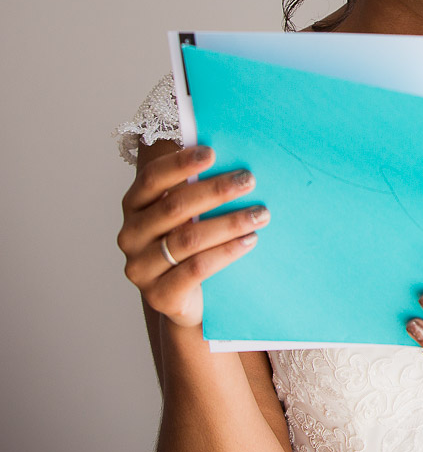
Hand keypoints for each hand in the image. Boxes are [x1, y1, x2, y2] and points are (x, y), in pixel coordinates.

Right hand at [117, 145, 269, 326]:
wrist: (185, 298)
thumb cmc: (192, 243)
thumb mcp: (190, 213)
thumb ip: (198, 187)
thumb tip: (234, 155)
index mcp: (134, 206)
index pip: (152, 178)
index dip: (180, 163)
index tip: (212, 152)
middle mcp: (131, 235)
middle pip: (174, 206)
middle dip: (216, 190)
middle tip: (249, 180)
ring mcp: (141, 267)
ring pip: (189, 238)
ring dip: (230, 222)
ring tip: (261, 213)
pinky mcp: (158, 295)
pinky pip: (196, 269)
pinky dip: (227, 251)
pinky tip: (251, 240)